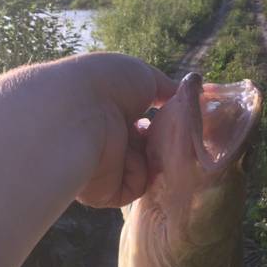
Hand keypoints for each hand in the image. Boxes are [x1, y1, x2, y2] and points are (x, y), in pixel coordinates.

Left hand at [70, 52, 176, 207]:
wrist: (78, 112)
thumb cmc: (107, 85)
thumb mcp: (144, 76)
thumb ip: (166, 89)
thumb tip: (188, 95)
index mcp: (113, 113)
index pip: (145, 125)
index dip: (166, 122)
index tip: (181, 118)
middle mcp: (108, 140)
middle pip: (149, 150)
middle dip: (166, 143)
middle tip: (177, 134)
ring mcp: (106, 166)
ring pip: (146, 171)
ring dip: (157, 159)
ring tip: (161, 145)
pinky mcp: (104, 190)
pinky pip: (135, 188)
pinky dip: (142, 175)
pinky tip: (139, 160)